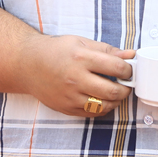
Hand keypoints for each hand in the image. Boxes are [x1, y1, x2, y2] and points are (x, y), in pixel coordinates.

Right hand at [18, 34, 133, 117]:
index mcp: (81, 58)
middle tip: (126, 84)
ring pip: (104, 105)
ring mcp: (70, 96)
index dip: (128, 70)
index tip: (129, 69)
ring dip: (115, 100)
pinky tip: (101, 98)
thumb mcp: (80, 43)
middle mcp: (76, 78)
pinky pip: (92, 113)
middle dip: (126, 88)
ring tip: (115, 91)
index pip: (116, 67)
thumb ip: (107, 50)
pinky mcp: (66, 108)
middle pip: (113, 91)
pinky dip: (102, 107)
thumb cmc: (55, 51)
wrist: (27, 64)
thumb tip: (130, 55)